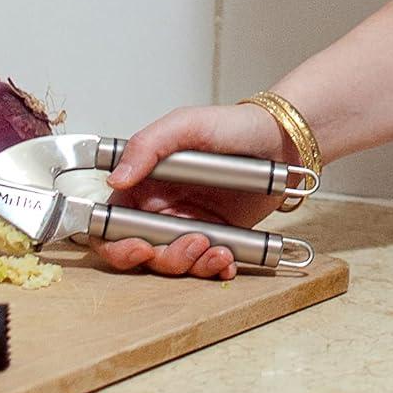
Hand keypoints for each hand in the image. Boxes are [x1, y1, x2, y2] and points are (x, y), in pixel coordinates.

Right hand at [92, 103, 292, 280]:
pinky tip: (228, 258)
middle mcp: (163, 207)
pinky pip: (206, 266)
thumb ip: (148, 145)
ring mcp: (190, 224)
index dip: (117, 244)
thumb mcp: (188, 123)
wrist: (280, 139)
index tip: (139, 248)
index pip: (113, 221)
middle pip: (143, 252)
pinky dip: (216, 269)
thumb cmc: (233, 124)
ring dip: (193, 265)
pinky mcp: (217, 237)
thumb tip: (116, 179)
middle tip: (192, 245)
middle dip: (164, 258)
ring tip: (218, 249)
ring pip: (174, 263)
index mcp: (146, 183)